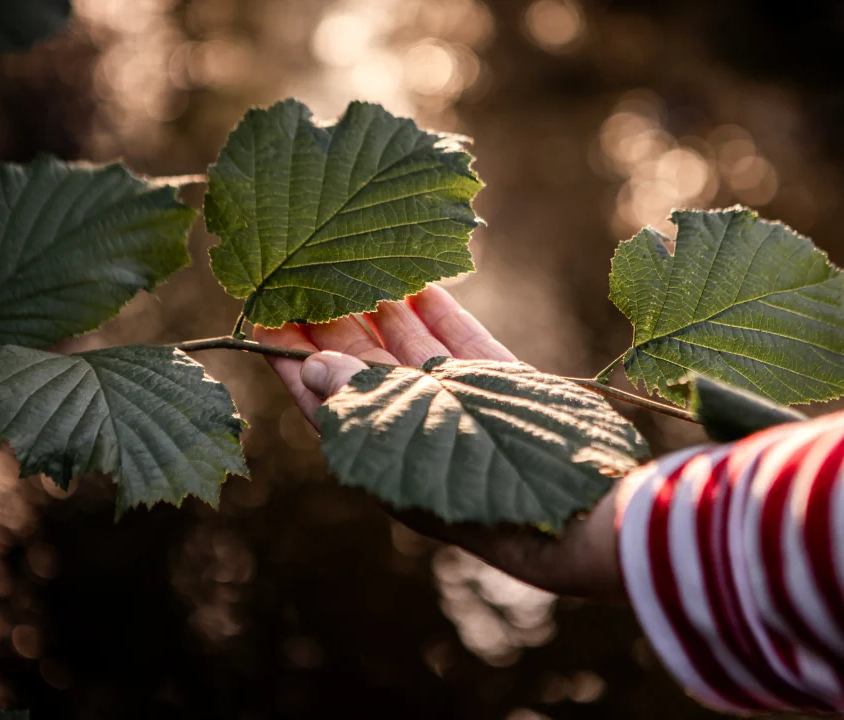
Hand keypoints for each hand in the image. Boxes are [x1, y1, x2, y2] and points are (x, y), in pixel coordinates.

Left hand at [254, 285, 626, 602]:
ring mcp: (460, 406)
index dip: (292, 357)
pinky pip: (462, 343)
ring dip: (384, 305)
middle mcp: (417, 428)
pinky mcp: (501, 388)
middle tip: (303, 269)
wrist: (579, 521)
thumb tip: (312, 364)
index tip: (263, 314)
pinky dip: (440, 312)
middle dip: (333, 320)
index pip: (324, 398)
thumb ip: (362, 402)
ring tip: (354, 259)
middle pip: (362, 364)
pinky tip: (421, 279)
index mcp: (384, 454)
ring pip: (411, 347)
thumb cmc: (486, 498)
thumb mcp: (411, 449)